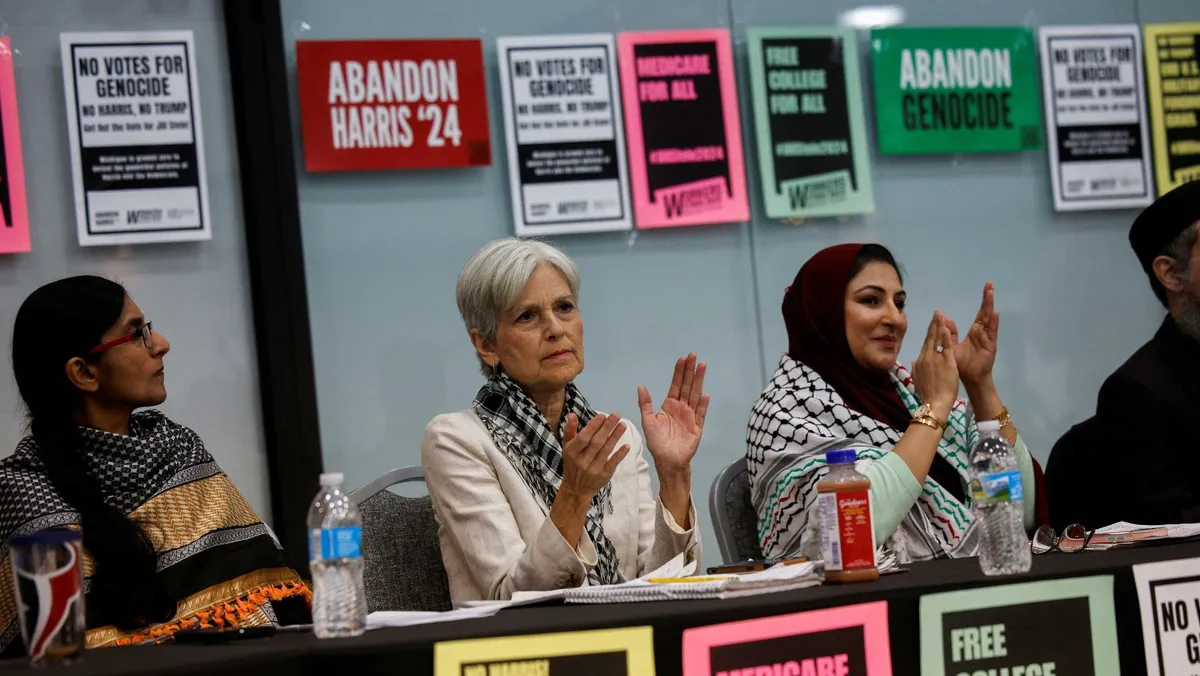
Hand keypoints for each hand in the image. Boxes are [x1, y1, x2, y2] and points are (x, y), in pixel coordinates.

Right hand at [559, 412, 629, 498]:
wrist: (576, 488)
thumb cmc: (572, 462)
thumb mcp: (567, 447)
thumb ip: (570, 430)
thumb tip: (572, 414)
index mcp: (571, 452)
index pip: (583, 438)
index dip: (593, 426)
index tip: (603, 415)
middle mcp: (582, 461)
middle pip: (596, 442)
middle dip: (607, 428)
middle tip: (617, 415)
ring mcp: (593, 469)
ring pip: (606, 451)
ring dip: (615, 437)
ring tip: (623, 425)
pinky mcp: (604, 475)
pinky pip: (613, 463)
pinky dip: (620, 454)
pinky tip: (627, 445)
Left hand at [639, 353, 709, 474]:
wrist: (668, 461)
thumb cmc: (657, 442)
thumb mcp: (648, 422)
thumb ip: (646, 404)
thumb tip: (641, 387)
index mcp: (669, 405)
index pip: (676, 385)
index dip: (679, 372)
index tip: (682, 359)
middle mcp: (681, 407)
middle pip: (688, 386)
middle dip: (691, 371)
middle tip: (694, 355)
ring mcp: (691, 416)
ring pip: (695, 395)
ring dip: (699, 381)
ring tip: (702, 367)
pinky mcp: (697, 427)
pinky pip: (701, 413)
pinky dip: (703, 404)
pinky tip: (705, 394)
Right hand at [911, 311, 959, 416]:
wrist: (934, 403)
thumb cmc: (927, 395)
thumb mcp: (917, 381)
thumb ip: (916, 370)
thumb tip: (913, 362)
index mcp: (919, 361)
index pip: (925, 343)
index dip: (929, 332)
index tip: (932, 323)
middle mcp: (925, 357)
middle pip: (930, 338)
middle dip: (934, 324)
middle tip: (937, 313)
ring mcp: (935, 359)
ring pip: (937, 339)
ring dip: (939, 326)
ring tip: (941, 315)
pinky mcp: (946, 362)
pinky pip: (945, 346)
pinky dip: (946, 336)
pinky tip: (946, 328)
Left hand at [948, 283, 999, 387]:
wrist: (968, 379)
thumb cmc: (961, 365)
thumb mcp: (952, 346)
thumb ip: (951, 333)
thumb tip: (945, 318)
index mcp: (975, 332)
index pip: (979, 314)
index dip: (982, 301)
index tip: (986, 286)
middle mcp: (982, 333)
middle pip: (985, 313)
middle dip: (987, 298)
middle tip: (989, 284)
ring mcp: (987, 339)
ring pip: (989, 320)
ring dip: (989, 306)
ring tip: (991, 293)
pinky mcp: (990, 346)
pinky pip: (991, 333)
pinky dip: (993, 323)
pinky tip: (994, 313)